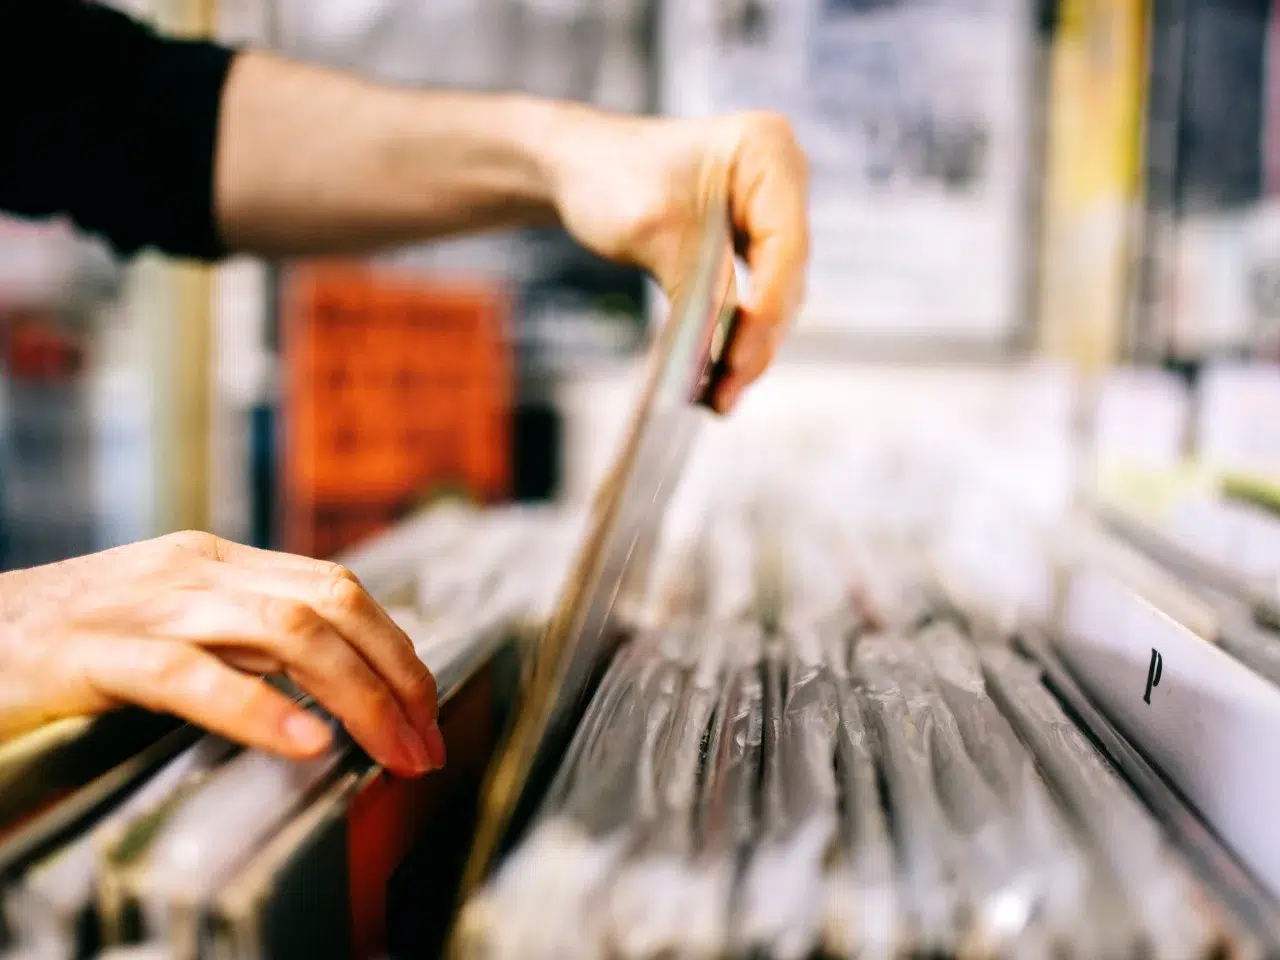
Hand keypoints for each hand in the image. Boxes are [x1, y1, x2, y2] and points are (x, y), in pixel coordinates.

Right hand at [0, 531, 443, 776]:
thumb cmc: (69, 638)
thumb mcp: (172, 621)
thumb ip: (244, 638)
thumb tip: (330, 684)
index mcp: (218, 561)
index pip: (337, 588)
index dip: (396, 647)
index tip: (424, 707)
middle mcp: (195, 571)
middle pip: (332, 604)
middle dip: (396, 674)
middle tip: (425, 742)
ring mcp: (147, 605)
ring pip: (285, 631)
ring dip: (356, 695)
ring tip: (391, 750)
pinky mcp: (93, 652)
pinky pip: (192, 677)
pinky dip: (259, 710)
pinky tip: (304, 744)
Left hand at [548, 109, 810, 411]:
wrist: (578, 167)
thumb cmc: (609, 176)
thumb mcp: (652, 232)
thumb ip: (698, 289)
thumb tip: (722, 357)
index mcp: (766, 151)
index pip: (785, 244)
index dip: (768, 307)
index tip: (740, 358)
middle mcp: (780, 180)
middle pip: (785, 277)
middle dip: (757, 339)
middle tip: (726, 393)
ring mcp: (770, 214)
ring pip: (774, 297)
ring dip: (748, 349)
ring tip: (718, 398)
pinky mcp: (752, 245)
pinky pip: (754, 298)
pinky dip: (734, 337)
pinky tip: (716, 378)